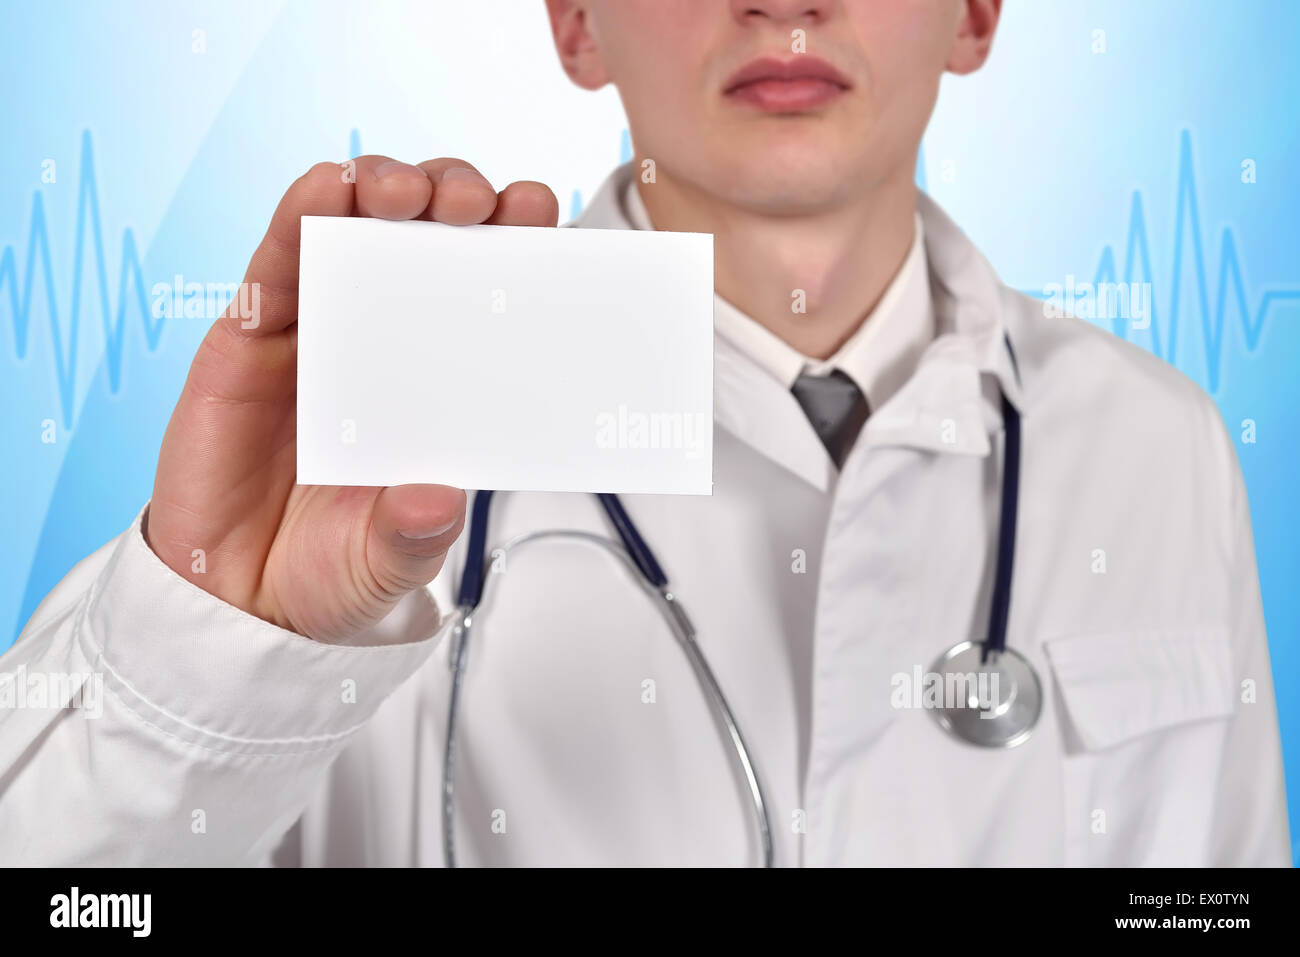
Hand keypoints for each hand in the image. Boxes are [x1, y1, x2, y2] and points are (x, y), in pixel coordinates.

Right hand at [145, 156, 557, 641]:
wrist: (234, 597)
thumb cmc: (328, 568)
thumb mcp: (386, 561)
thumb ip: (412, 536)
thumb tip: (438, 500)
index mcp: (439, 384)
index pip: (487, 295)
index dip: (514, 246)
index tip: (538, 214)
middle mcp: (386, 342)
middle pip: (430, 239)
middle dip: (459, 199)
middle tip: (479, 204)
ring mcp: (319, 330)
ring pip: (355, 229)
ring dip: (384, 188)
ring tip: (409, 193)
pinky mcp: (252, 333)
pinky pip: (275, 259)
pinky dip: (300, 215)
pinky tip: (324, 191)